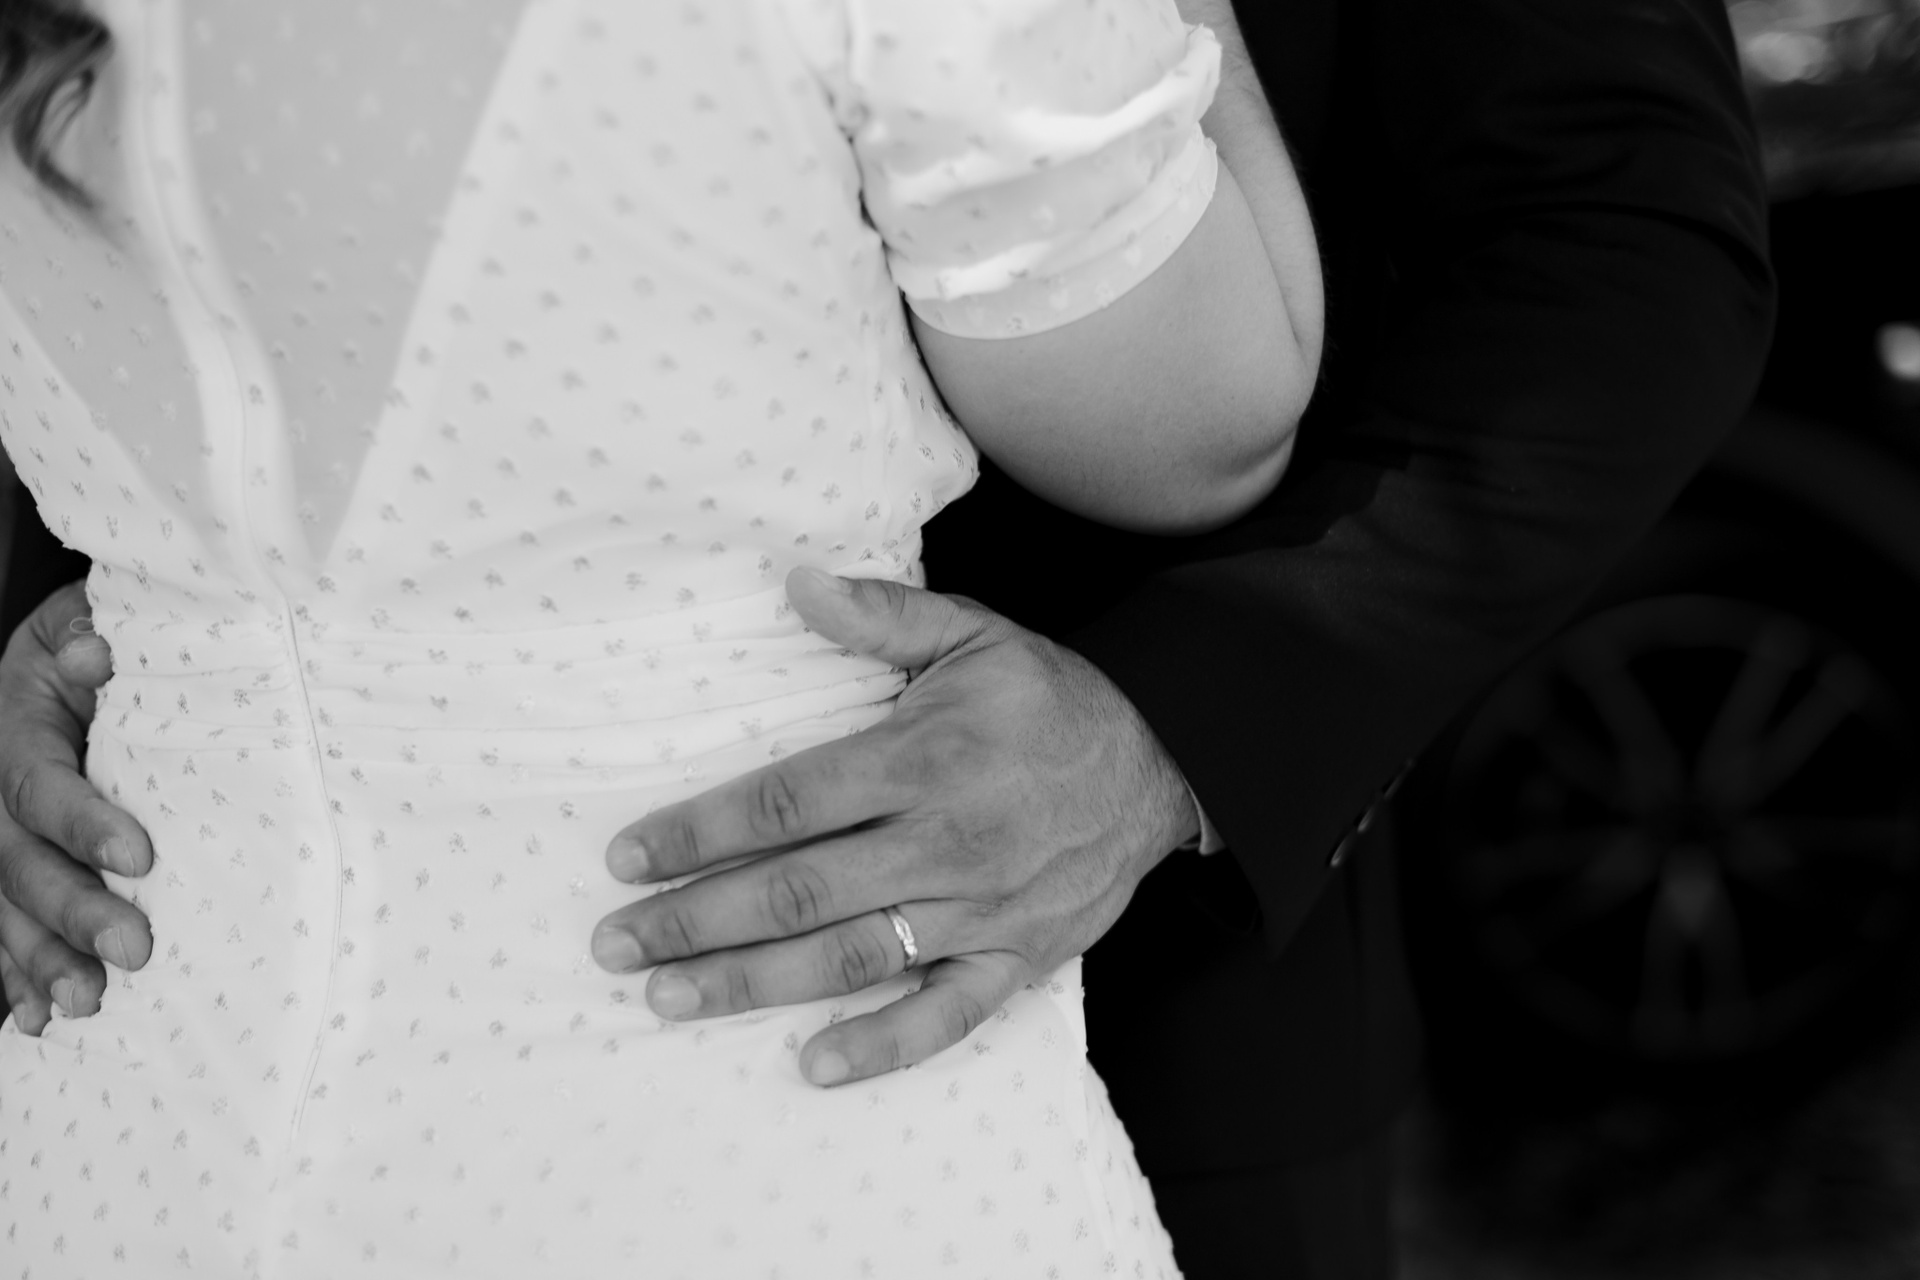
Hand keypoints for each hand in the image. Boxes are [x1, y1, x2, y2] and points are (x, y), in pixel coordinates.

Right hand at [0, 582, 154, 1033]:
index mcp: (14, 731)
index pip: (42, 786)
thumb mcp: (81, 625)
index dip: (86, 823)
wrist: (46, 662)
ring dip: (40, 963)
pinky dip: (13, 980)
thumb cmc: (87, 644)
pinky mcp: (0, 878)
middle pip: (17, 865)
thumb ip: (90, 639)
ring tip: (88, 1005)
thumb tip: (95, 650)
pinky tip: (41, 1022)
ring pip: (0, 912)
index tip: (142, 854)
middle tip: (135, 951)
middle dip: (72, 913)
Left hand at [590, 567, 1200, 1086]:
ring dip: (752, 983)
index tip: (627, 855)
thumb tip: (793, 582)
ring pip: (851, 957)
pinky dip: (881, 1046)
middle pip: (799, 891)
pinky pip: (945, 1017)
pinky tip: (812, 1065)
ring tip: (666, 998)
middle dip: (696, 920)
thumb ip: (882, 616)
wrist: (1164, 763)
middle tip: (614, 943)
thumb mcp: (973, 634)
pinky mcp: (1016, 958)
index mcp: (924, 757)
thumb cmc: (1049, 698)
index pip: (788, 802)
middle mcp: (945, 840)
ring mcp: (981, 909)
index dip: (699, 831)